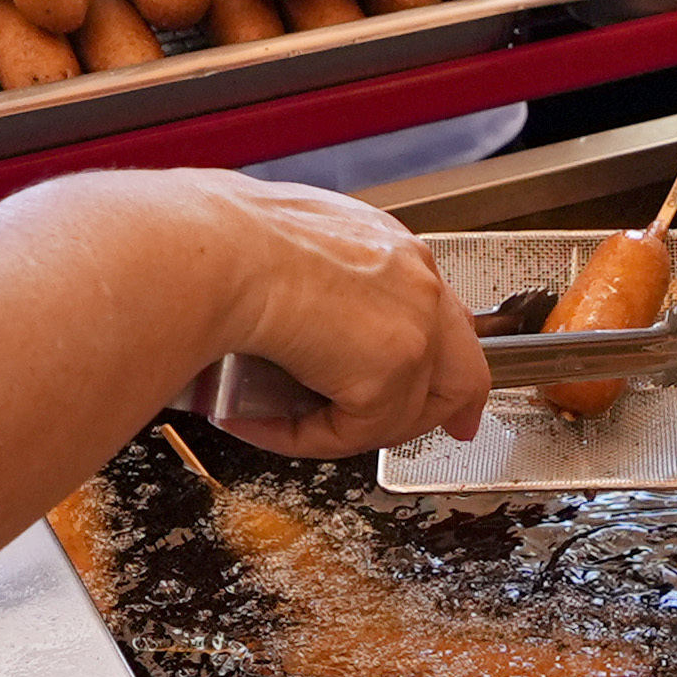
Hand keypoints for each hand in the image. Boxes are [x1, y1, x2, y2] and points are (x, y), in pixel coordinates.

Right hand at [180, 175, 490, 458]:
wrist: (216, 251)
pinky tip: (259, 422)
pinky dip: (305, 438)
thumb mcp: (278, 244)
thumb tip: (283, 311)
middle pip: (460, 364)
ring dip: (347, 429)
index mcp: (388, 246)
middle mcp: (414, 280)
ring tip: (286, 422)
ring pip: (403, 412)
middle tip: (449, 431)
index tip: (442, 380)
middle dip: (448, 408)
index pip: (438, 310)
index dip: (440, 353)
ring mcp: (412, 326)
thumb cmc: (221, 239)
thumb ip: (304, 280)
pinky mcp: (391, 373)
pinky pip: (354, 433)